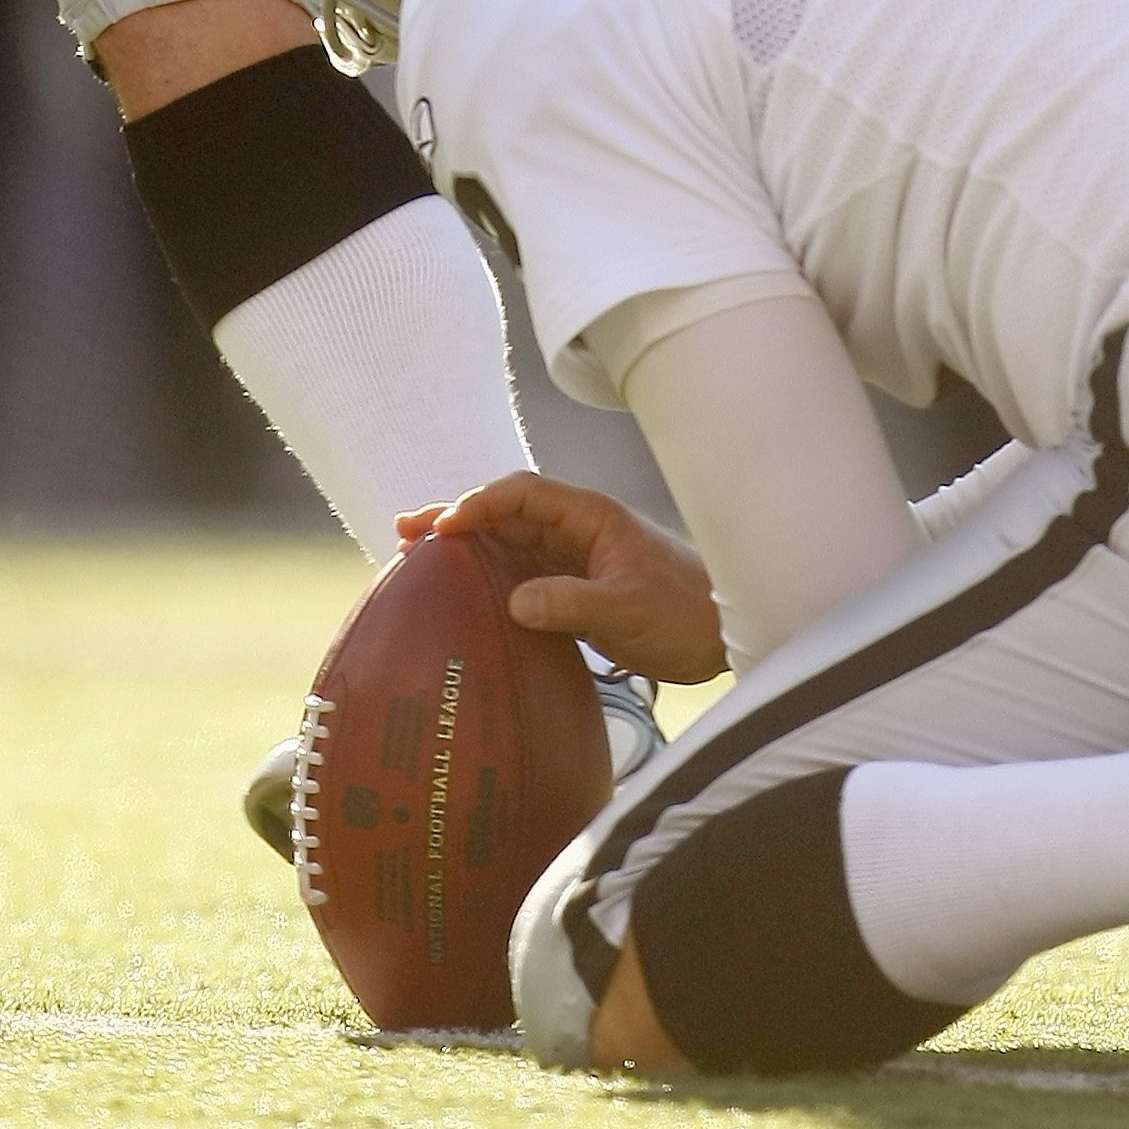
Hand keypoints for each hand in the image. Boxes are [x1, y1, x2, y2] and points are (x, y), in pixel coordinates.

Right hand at [398, 473, 726, 685]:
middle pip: (506, 515)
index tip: (444, 527)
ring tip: (415, 559)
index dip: (481, 504)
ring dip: (467, 549)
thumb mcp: (628, 607)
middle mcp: (576, 531)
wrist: (722, 634)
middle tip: (406, 531)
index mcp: (590, 517)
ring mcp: (574, 560)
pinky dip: (488, 580)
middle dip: (458, 518)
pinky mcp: (574, 591)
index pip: (523, 495)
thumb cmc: (684, 611)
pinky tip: (461, 596)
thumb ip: (572, 602)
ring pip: (509, 545)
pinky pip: (522, 577)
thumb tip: (516, 601)